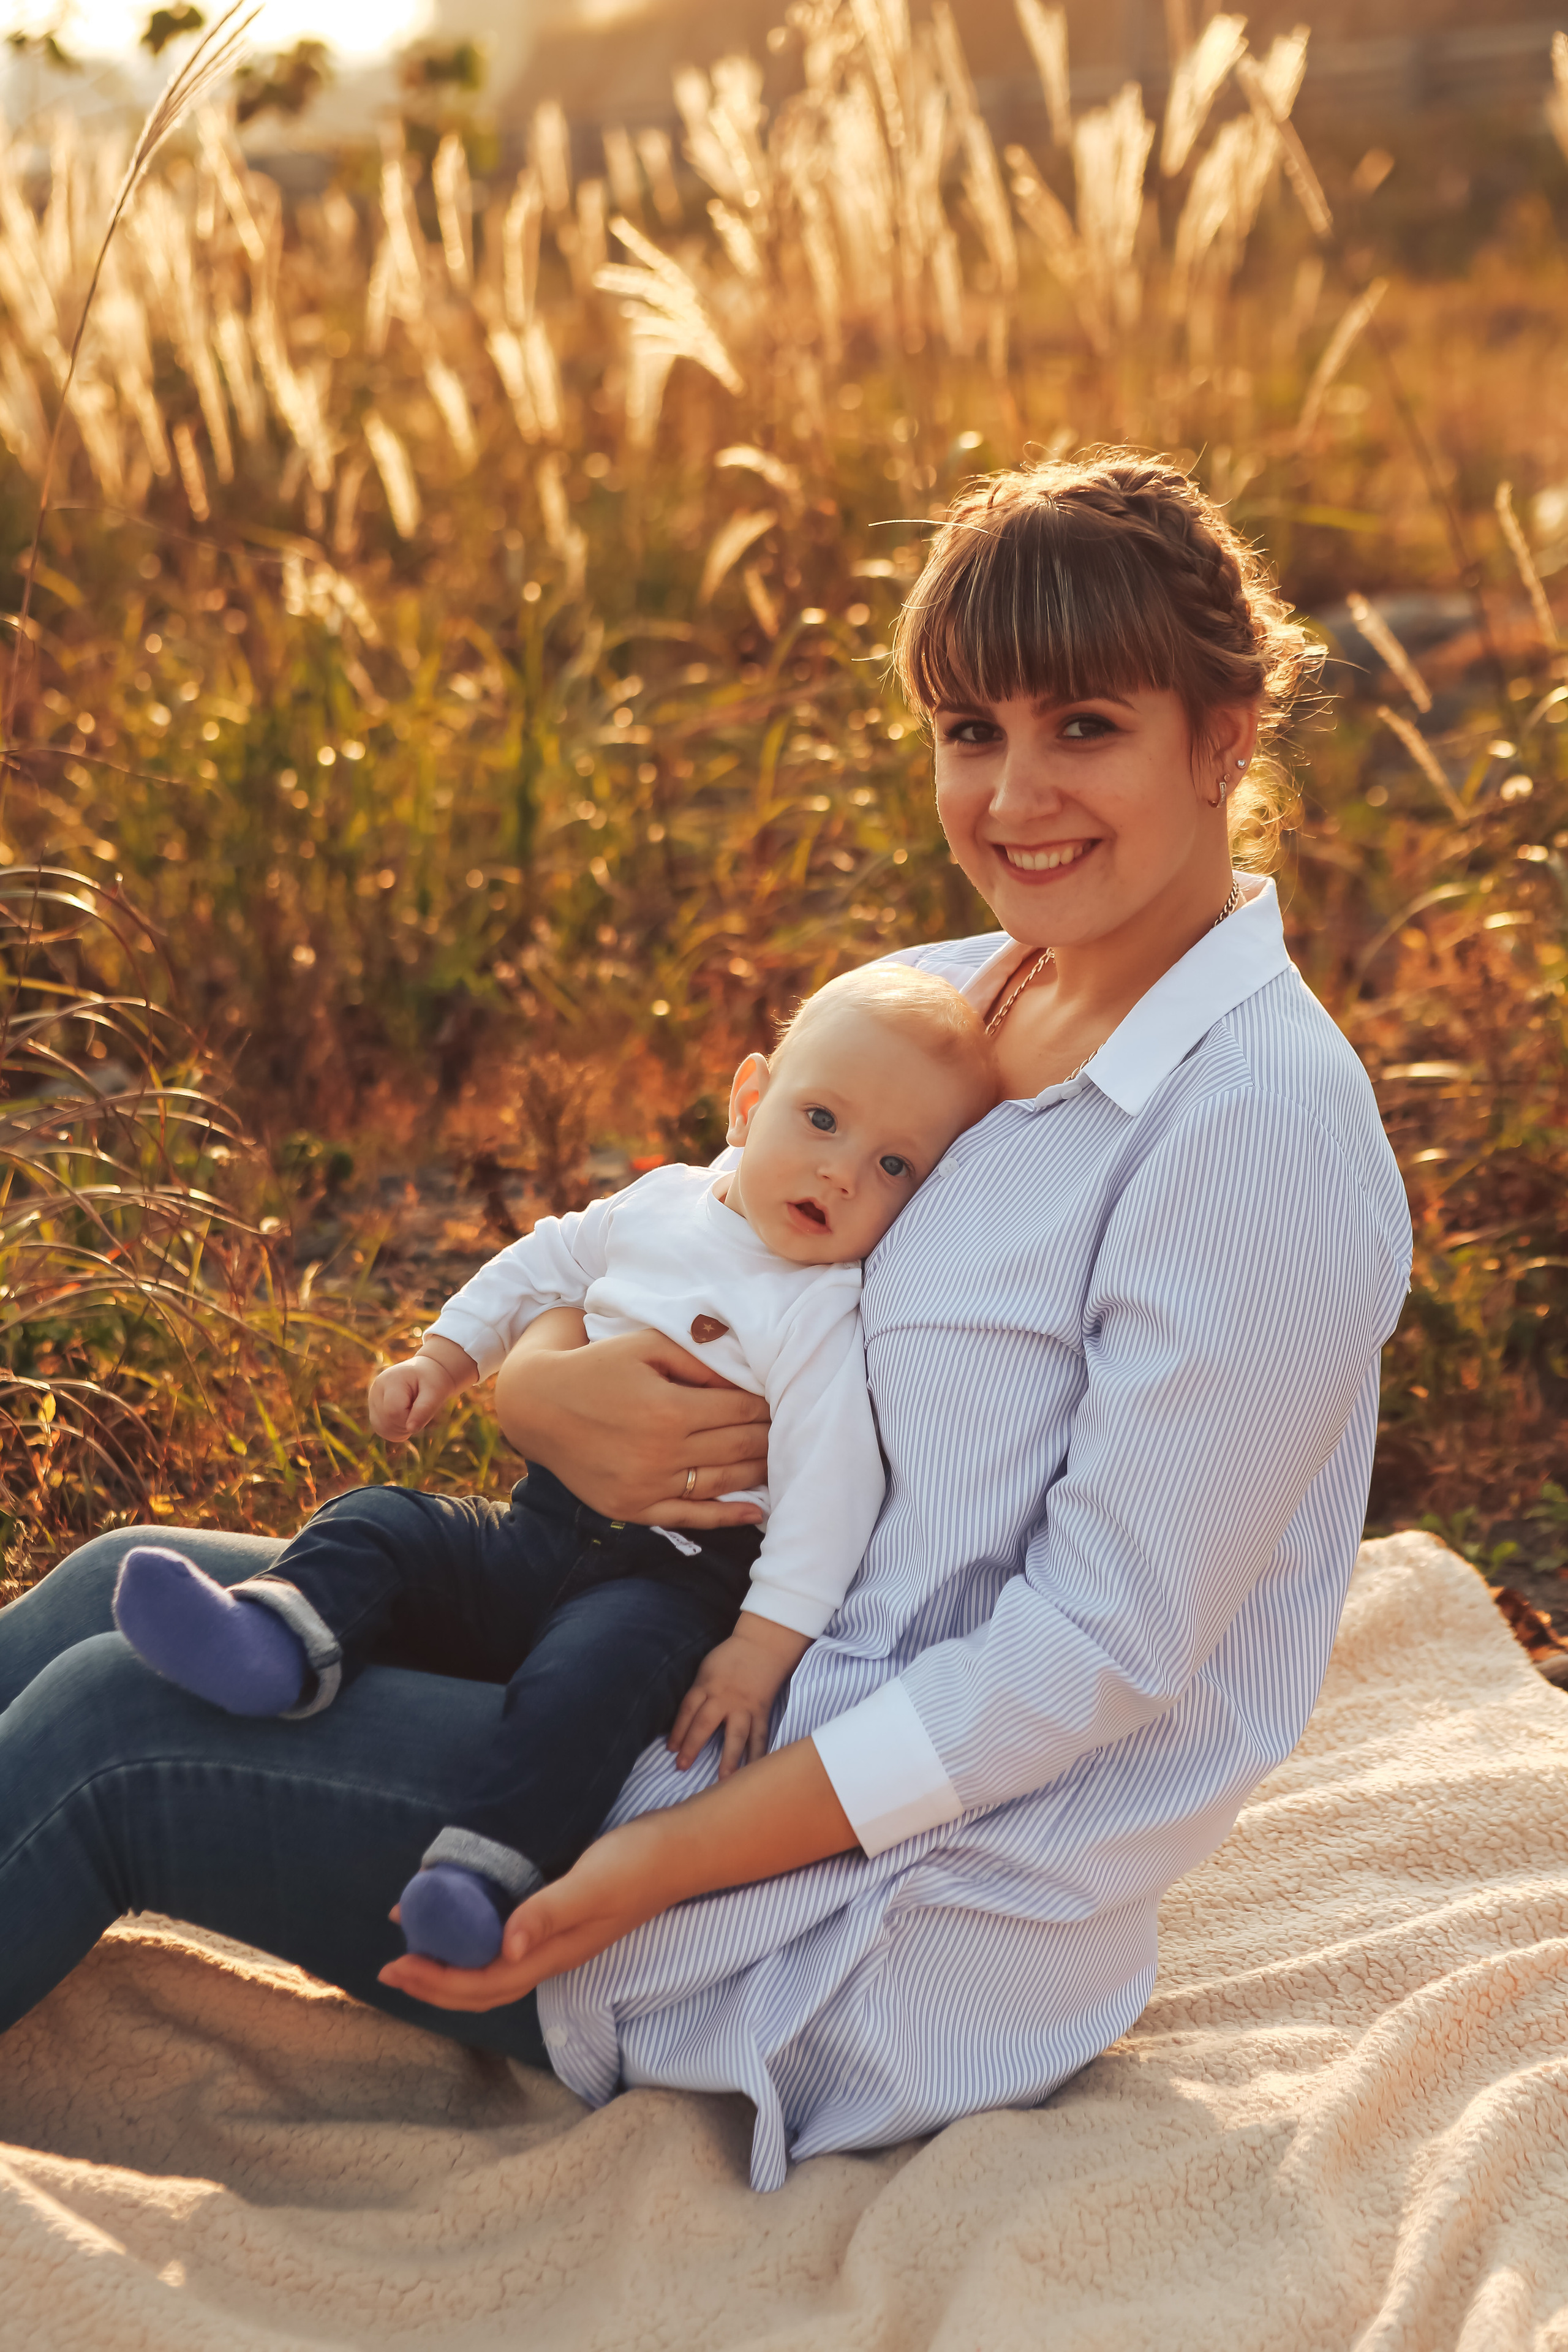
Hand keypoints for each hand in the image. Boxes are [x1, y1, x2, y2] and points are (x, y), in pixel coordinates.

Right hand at [368, 1336, 475, 1438]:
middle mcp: (376, 1389)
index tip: (422, 1407)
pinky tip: (407, 1419)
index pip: (394, 1412)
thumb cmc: (432, 1380)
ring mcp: (372, 1400)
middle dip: (407, 1424)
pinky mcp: (374, 1409)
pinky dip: (396, 1430)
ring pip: (382, 1429)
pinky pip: (382, 1430)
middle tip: (420, 1408)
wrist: (426, 1373)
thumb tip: (411, 1429)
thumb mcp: (435, 1392)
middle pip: (387, 1422)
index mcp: (390, 1380)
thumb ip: (424, 1410)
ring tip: (413, 1412)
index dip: (411, 1418)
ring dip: (402, 1428)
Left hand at [379, 1817, 669, 2011]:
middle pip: (482, 1986)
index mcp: (554, 1954)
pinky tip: (461, 1916)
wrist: (679, 1852)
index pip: (483, 1983)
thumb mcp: (592, 1883)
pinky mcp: (560, 1917)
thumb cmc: (638, 1865)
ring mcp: (557, 1939)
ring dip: (449, 1965)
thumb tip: (504, 1948)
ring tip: (413, 1945)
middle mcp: (551, 1954)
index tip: (397, 1964)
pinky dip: (473, 1937)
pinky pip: (504, 1941)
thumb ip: (549, 1913)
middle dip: (432, 1982)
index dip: (436, 1981)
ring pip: (491, 1967)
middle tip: (389, 1966)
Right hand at [493, 1315, 770, 1526]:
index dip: (767, 1403)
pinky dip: (727, 1516)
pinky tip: (756, 1511)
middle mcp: (661, 1452)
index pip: (739, 1408)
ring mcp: (647, 1485)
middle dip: (770, 1435)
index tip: (786, 1398)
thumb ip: (697, 1359)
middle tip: (795, 1427)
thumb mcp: (646, 1345)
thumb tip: (746, 1375)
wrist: (538, 1404)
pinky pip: (689, 1517)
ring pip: (721, 1482)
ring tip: (782, 1461)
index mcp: (669, 1408)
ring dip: (758, 1472)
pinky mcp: (633, 1508)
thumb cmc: (597, 1365)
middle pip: (737, 1446)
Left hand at [669, 1617, 811, 1775]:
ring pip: (736, 1735)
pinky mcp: (762, 1711)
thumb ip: (698, 1692)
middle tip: (681, 1766)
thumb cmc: (731, 1656)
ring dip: (729, 1758)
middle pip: (705, 1724)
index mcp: (707, 1685)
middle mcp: (724, 1698)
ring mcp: (745, 1706)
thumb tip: (687, 1717)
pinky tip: (755, 1771)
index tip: (670, 1749)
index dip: (677, 1731)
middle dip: (692, 1746)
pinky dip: (758, 1754)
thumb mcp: (706, 1669)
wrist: (763, 1645)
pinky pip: (760, 1736)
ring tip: (724, 1780)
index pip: (687, 1711)